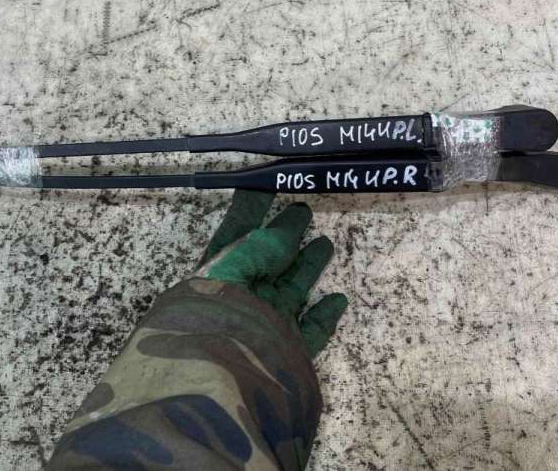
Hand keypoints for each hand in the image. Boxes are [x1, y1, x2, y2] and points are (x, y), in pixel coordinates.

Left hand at [198, 190, 347, 356]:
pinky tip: (338, 299)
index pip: (237, 232)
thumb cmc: (222, 306)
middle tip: (304, 210)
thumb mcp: (239, 258)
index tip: (266, 184)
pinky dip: (325, 316)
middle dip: (286, 235)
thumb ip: (267, 241)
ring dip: (308, 266)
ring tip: (325, 243)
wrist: (224, 372)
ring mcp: (265, 323)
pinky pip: (311, 332)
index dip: (250, 208)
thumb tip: (291, 222)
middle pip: (270, 260)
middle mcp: (242, 296)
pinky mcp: (287, 350)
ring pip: (292, 289)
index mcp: (220, 272)